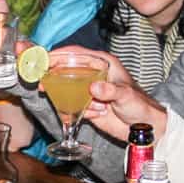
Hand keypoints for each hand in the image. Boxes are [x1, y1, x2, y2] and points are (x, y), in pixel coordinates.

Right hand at [49, 47, 167, 140]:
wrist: (143, 128)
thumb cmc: (140, 105)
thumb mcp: (126, 96)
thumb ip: (110, 91)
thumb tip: (93, 88)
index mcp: (103, 64)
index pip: (76, 54)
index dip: (58, 55)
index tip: (43, 59)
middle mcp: (94, 74)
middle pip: (66, 69)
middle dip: (52, 75)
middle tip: (40, 82)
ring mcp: (89, 90)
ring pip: (66, 88)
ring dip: (64, 96)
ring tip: (81, 104)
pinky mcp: (86, 105)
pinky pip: (72, 106)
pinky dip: (77, 111)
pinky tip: (96, 114)